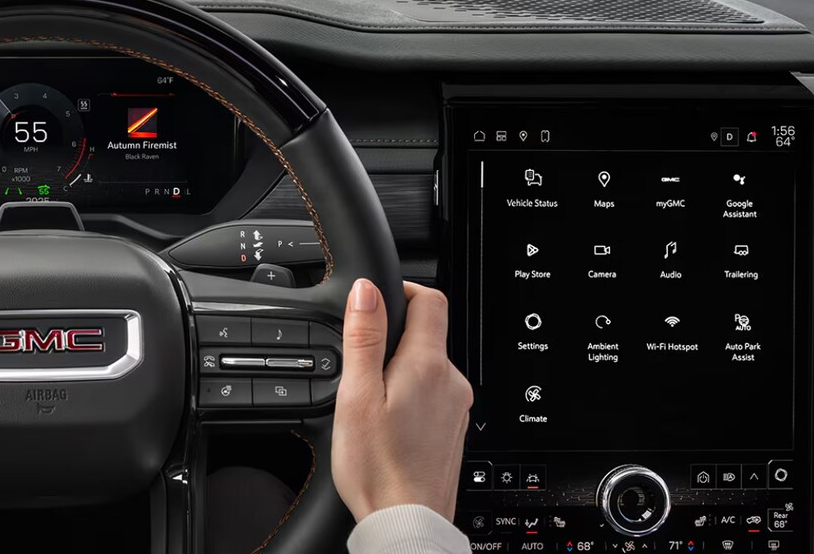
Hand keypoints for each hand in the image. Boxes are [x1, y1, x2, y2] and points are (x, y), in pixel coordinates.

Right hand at [333, 279, 471, 522]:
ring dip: (400, 369)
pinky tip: (388, 423)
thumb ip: (365, 338)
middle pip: (427, 333)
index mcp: (428, 365)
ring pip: (428, 366)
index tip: (374, 302)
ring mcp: (455, 407)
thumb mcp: (358, 395)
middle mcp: (451, 382)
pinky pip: (432, 395)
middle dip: (393, 336)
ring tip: (370, 399)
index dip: (401, 289)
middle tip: (360, 362)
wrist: (406, 523)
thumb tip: (368, 291)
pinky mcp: (452, 429)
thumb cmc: (379, 469)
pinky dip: (409, 396)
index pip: (429, 299)